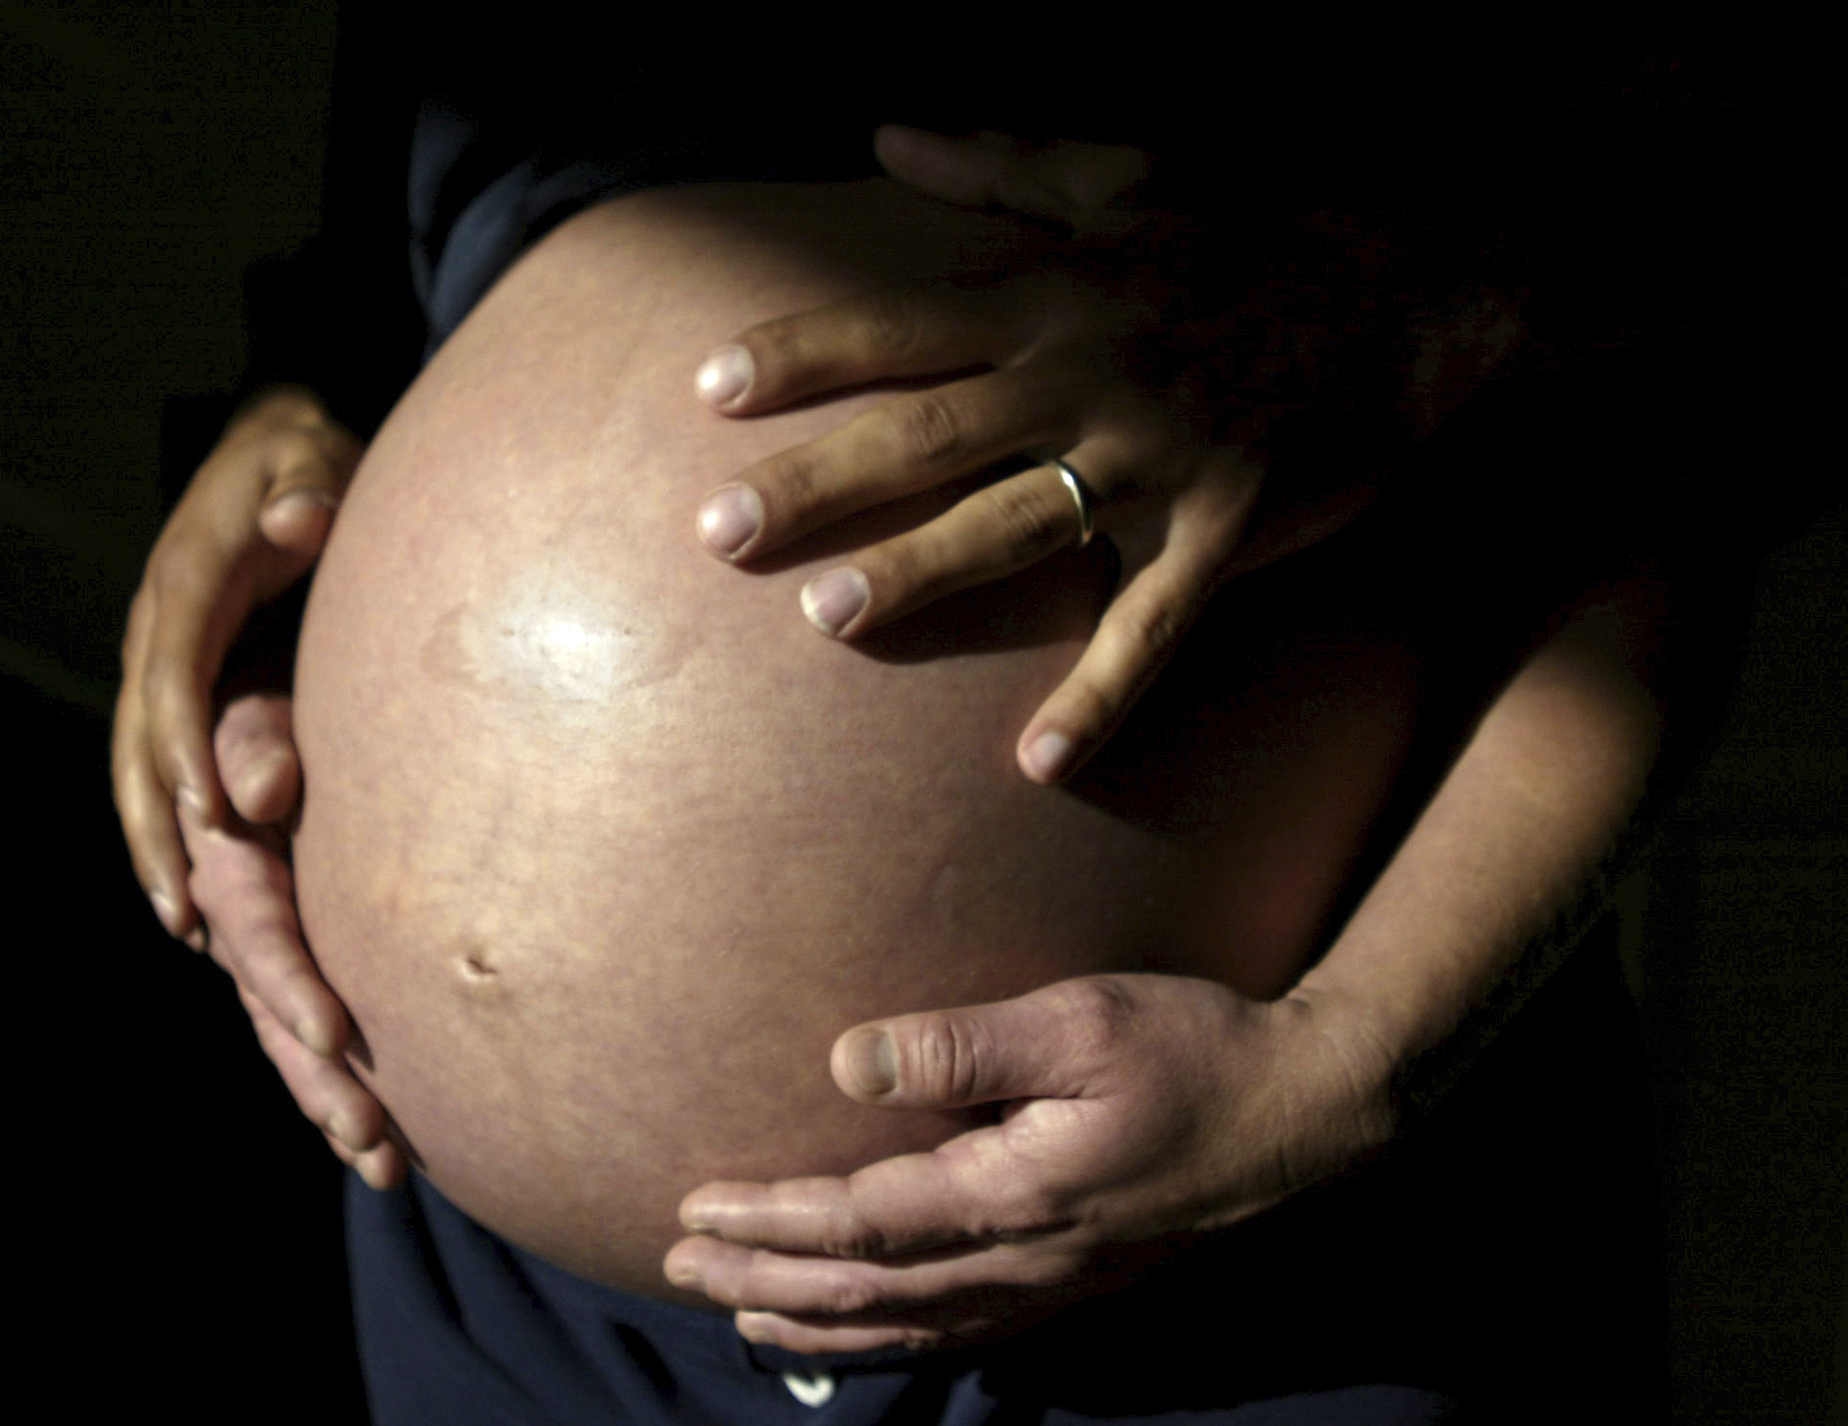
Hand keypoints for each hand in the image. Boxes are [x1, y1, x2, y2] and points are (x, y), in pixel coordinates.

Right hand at [113, 387, 360, 942]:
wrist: (272, 452)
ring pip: (134, 763)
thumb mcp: (314, 462)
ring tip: (182, 925)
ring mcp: (160, 656)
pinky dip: (163, 822)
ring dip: (150, 842)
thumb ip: (311, 490)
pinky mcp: (176, 680)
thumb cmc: (307, 463)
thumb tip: (302, 517)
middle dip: (155, 825)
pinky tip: (191, 890)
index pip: (177, 672)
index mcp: (190, 579)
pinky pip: (155, 761)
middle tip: (184, 910)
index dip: (186, 744)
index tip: (212, 813)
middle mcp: (160, 626)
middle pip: (138, 739)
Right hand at [180, 692, 402, 1188]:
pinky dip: (335, 1077)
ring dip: (329, 1100)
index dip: (290, 983)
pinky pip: (307, 1022)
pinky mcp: (297, 943)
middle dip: (317, 1079)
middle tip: (372, 1142)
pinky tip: (382, 1136)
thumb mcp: (262, 691)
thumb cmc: (279, 674)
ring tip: (384, 1168)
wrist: (279, 675)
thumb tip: (264, 787)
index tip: (340, 1037)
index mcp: (226, 848)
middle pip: (269, 1008)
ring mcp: (265, 931)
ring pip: (287, 1033)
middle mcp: (237, 904)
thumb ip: (259, 734)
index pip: (256, 929)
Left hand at [663, 974, 1395, 1352]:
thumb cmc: (1197, 1049)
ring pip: (905, 1326)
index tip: (692, 1208)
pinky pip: (959, 1333)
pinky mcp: (1075, 1281)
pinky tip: (862, 1332)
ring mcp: (1051, 1284)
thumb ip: (965, 1043)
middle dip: (762, 1281)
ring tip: (741, 1314)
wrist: (1308, 1114)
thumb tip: (847, 1063)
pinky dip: (888, 1339)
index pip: (856, 1222)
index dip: (765, 1220)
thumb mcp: (1083, 1021)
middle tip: (679, 1268)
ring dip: (812, 1322)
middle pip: (863, 1291)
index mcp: (1011, 1194)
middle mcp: (1022, 1261)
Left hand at [695, 127, 1520, 782]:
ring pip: (1017, 522)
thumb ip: (1000, 163)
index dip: (803, 354)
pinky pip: (1154, 625)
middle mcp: (1088, 375)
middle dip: (818, 480)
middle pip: (928, 432)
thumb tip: (886, 130)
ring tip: (827, 617)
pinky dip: (1101, 695)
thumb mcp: (1129, 166)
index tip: (708, 387)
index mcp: (1055, 291)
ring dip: (922, 573)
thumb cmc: (1263, 220)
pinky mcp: (1227, 528)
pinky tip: (1040, 764)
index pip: (900, 324)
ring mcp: (1157, 457)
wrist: (1419, 281)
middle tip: (718, 532)